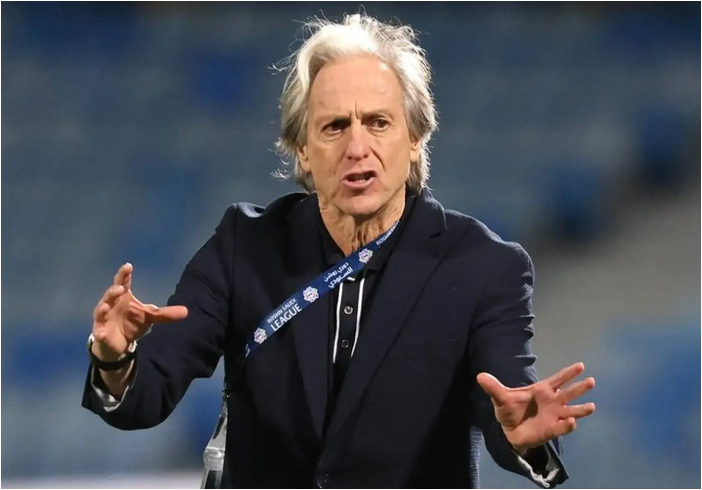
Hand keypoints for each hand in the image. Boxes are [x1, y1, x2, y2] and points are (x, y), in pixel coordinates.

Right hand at [91, 263, 187, 360]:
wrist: (118, 343)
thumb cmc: (131, 323)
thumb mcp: (150, 317)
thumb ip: (165, 314)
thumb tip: (186, 311)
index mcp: (123, 296)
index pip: (123, 282)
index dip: (124, 274)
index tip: (128, 266)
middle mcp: (111, 304)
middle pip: (110, 294)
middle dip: (114, 290)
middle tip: (120, 287)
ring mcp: (103, 318)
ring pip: (101, 310)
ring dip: (103, 307)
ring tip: (107, 305)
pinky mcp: (100, 332)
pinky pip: (99, 332)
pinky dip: (100, 332)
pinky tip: (101, 333)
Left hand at [476, 362, 595, 451]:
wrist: (509, 431)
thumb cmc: (509, 410)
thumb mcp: (500, 398)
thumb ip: (493, 387)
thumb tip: (480, 375)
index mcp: (542, 391)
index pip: (558, 380)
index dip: (569, 373)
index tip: (581, 365)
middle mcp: (552, 402)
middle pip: (570, 393)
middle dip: (580, 388)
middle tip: (591, 381)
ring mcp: (554, 416)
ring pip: (572, 411)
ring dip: (581, 409)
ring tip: (591, 406)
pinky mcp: (552, 430)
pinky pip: (563, 427)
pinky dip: (567, 425)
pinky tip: (571, 422)